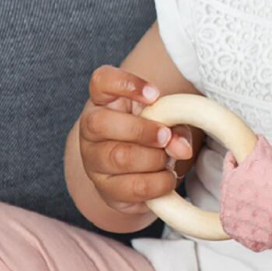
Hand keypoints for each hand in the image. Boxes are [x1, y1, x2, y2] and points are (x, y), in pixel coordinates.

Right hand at [79, 66, 195, 214]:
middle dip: (141, 130)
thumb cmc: (150, 133)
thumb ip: (176, 126)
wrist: (138, 170)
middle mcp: (91, 129)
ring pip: (118, 158)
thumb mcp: (165, 120)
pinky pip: (131, 188)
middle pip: (101, 123)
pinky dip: (157, 183)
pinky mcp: (105, 189)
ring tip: (168, 160)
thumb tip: (181, 148)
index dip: (126, 84)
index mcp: (104, 101)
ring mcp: (93, 160)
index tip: (154, 94)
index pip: (101, 81)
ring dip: (153, 159)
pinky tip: (166, 178)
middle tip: (165, 136)